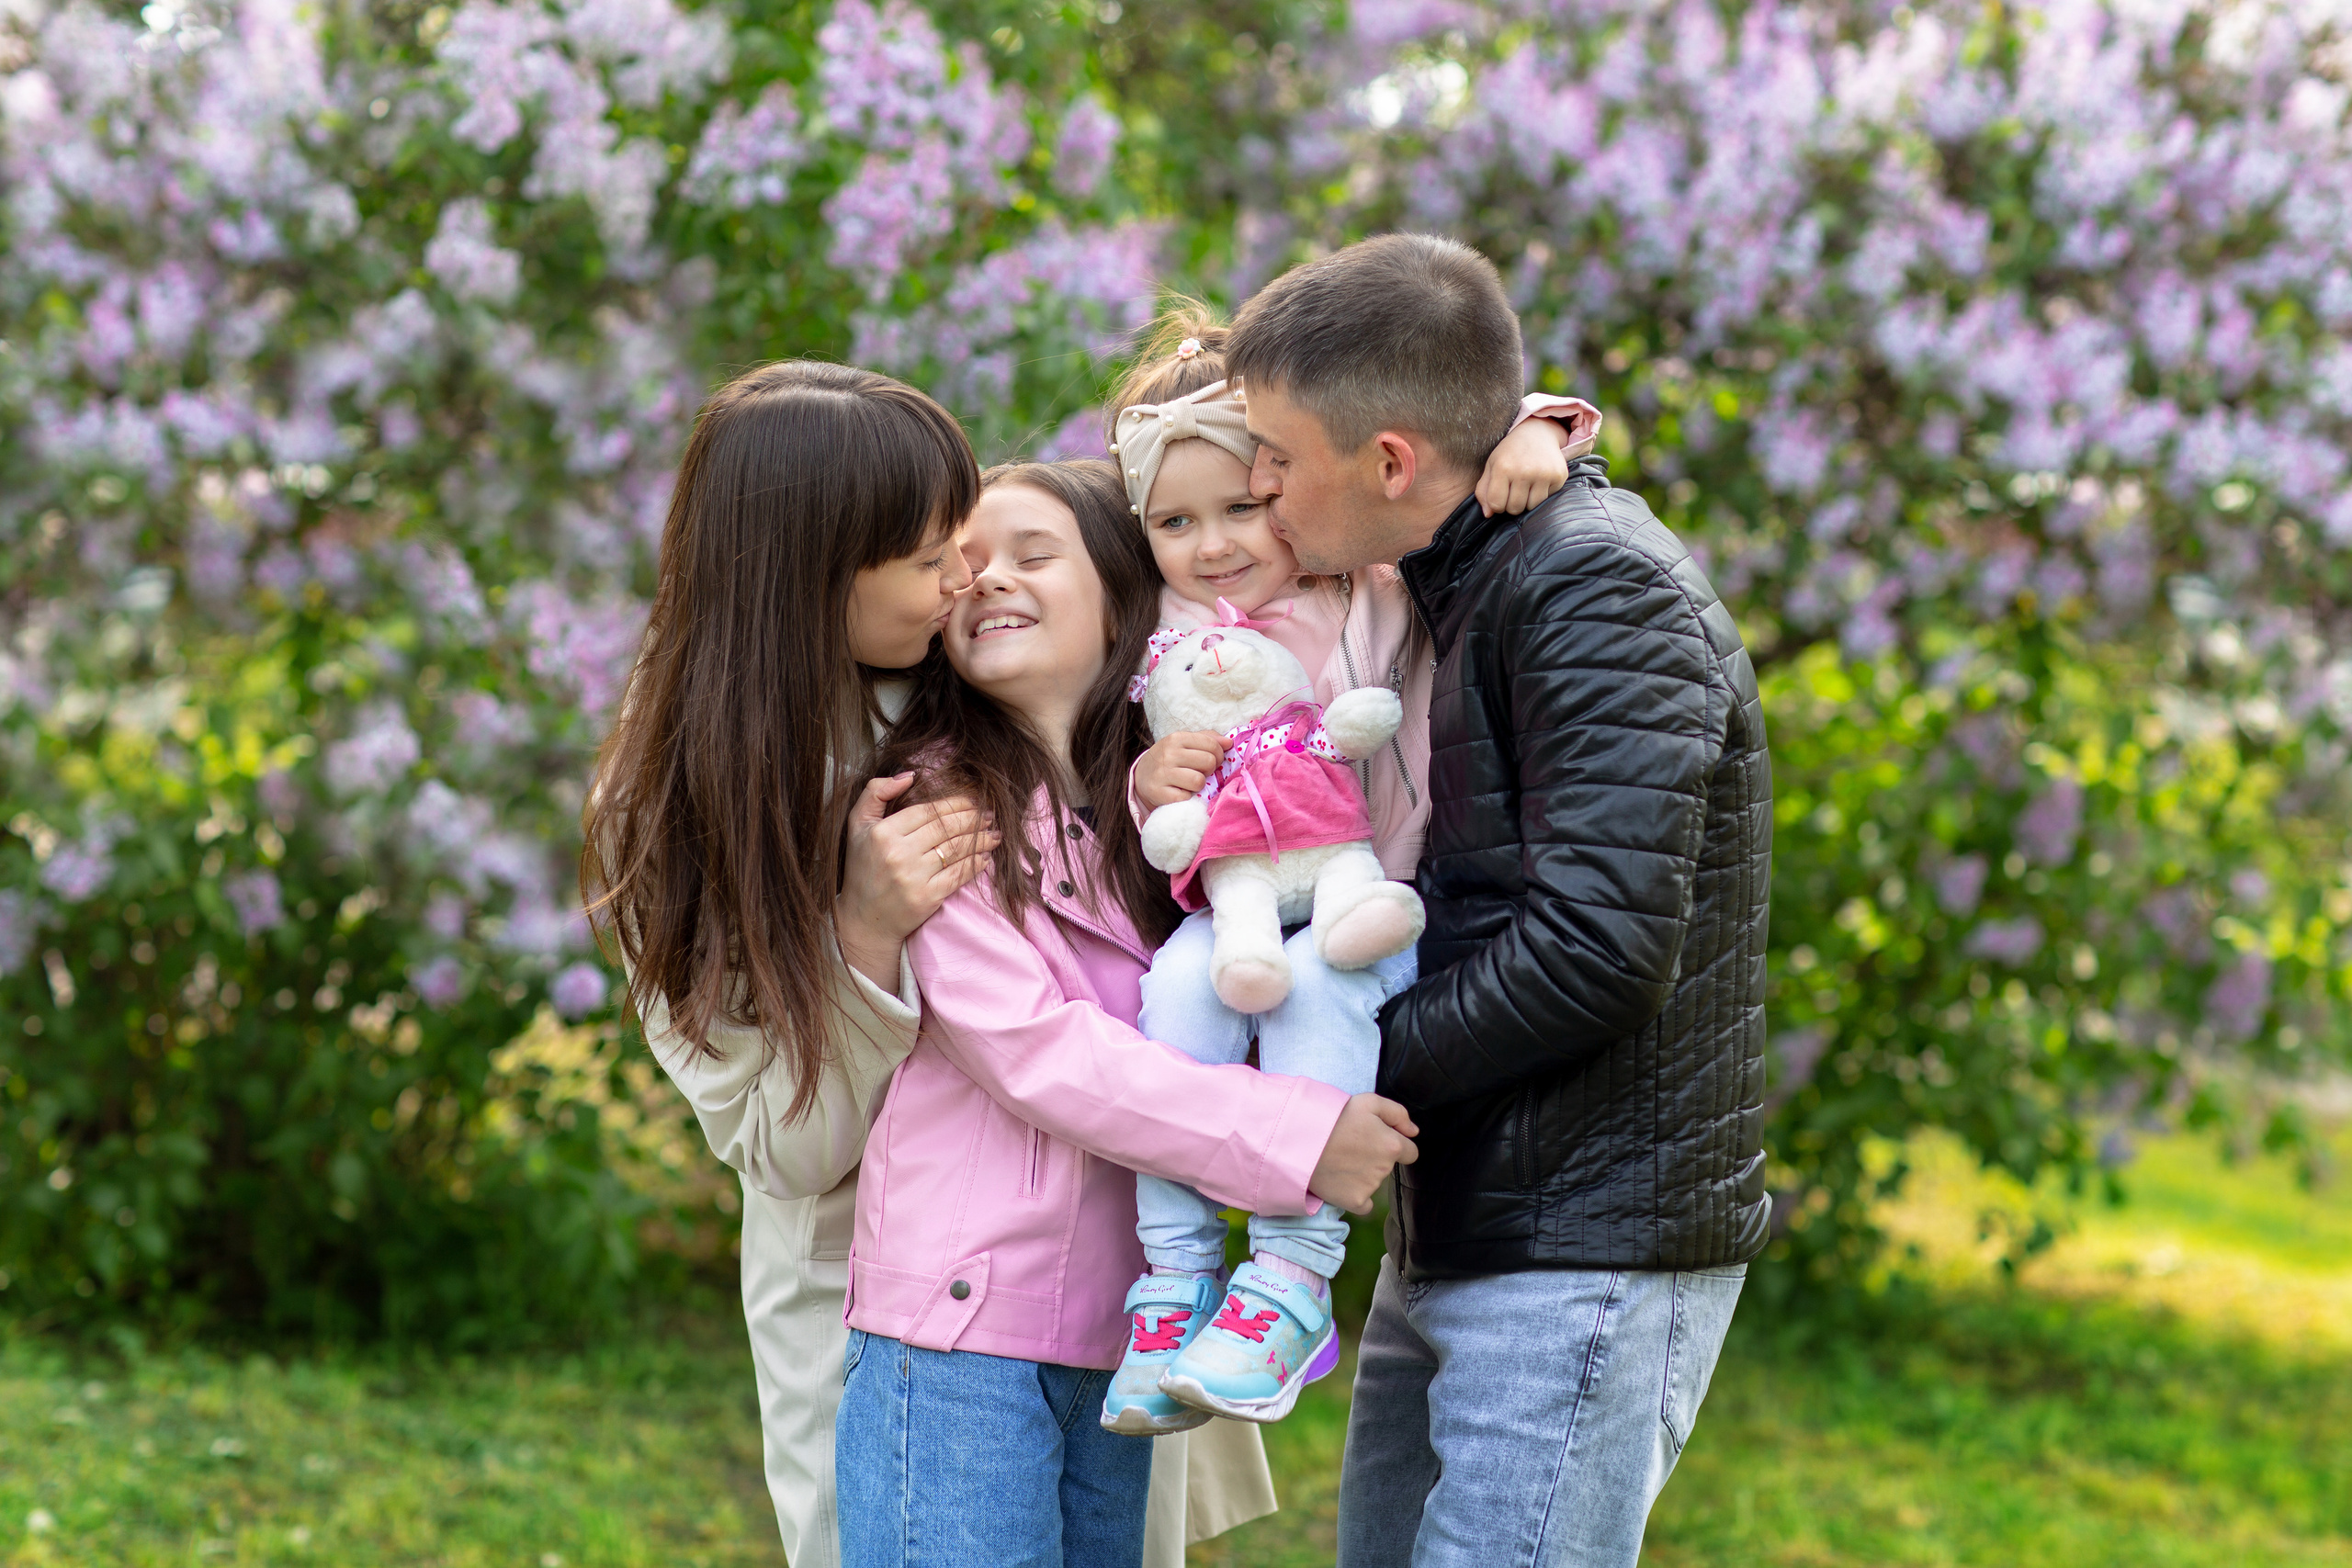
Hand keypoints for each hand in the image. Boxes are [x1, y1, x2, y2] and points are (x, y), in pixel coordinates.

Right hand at [836, 774, 997, 986]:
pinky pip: (959, 875)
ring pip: (956, 849)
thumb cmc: (862, 869)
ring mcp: (914, 877)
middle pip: (946, 828)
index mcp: (883, 833)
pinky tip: (986, 856)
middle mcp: (898, 853)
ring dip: (981, 839)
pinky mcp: (928, 897)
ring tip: (994, 833)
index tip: (972, 800)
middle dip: (973, 819)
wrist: (863, 919)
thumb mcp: (857, 826)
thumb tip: (910, 775)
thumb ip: (875, 793)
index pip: (927, 811)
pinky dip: (976, 864)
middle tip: (989, 814)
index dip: (954, 803)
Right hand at [1134, 731, 1227, 810]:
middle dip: (1209, 770)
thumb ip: (1208, 739)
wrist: (1142, 776)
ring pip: (1199, 781)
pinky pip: (1186, 797)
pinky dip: (1187, 797)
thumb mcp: (1185, 743)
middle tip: (1201, 772)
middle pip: (1208, 762)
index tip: (1213, 761)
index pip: (1212, 745)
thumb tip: (1229, 742)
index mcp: (1177, 738)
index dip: (1219, 755)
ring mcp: (1162, 773)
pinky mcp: (1159, 792)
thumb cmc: (1170, 758)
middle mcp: (1169, 753)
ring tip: (1190, 783)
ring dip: (1199, 785)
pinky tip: (1180, 792)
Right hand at [1309, 1093, 1418, 1213]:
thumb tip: (1414, 1132)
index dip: (1395, 1145)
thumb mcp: (1368, 1102)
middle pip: (1388, 1166)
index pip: (1410, 1152)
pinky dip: (1356, 1196)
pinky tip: (1342, 1181)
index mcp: (1392, 1145)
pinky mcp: (1354, 1202)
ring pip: (1374, 1182)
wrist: (1301, 1140)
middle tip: (1352, 1145)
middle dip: (1376, 1157)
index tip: (1376, 1141)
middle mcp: (1385, 1169)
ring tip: (1340, 1158)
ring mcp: (1370, 1188)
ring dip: (1363, 1174)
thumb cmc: (1335, 1117)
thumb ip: (1397, 1113)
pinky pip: (1364, 1204)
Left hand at [1475, 416, 1572, 516]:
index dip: (1497, 505)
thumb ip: (1484, 490)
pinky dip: (1542, 493)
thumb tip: (1488, 514)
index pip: (1497, 504)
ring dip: (1527, 501)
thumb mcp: (1492, 465)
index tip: (1501, 496)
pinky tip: (1539, 480)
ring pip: (1532, 506)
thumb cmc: (1510, 453)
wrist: (1537, 433)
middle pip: (1515, 508)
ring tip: (1526, 486)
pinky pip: (1547, 498)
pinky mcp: (1559, 476)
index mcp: (1503, 467)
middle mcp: (1524, 471)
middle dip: (1512, 504)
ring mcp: (1543, 473)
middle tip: (1514, 490)